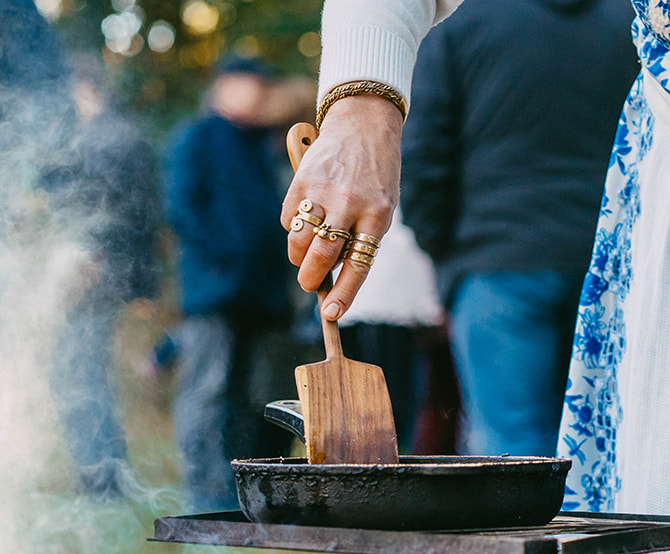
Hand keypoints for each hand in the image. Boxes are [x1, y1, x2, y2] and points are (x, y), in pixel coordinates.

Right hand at [280, 94, 403, 319]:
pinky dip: (292, 228)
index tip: (332, 313)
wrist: (362, 124)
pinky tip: (304, 219)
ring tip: (305, 252)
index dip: (344, 293)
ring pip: (300, 239)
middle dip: (311, 278)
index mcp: (378, 213)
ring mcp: (324, 189)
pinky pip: (288, 218)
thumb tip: (333, 278)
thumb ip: (361, 239)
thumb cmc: (374, 176)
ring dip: (298, 255)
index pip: (359, 264)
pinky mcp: (302, 178)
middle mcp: (351, 202)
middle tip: (308, 283)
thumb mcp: (382, 207)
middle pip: (323, 254)